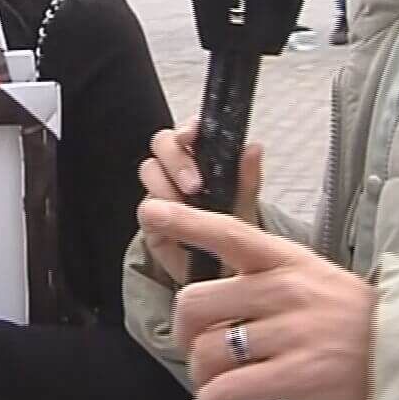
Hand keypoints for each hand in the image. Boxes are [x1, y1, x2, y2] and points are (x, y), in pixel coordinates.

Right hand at [138, 122, 262, 284]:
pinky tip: (175, 223)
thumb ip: (247, 177)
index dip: (188, 129)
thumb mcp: (245, 204)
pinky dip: (158, 211)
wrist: (220, 270)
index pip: (190, 131)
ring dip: (166, 185)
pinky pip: (145, 205)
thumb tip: (254, 148)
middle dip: (177, 160)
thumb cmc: (233, 232)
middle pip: (163, 144)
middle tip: (194, 184)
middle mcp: (178, 169)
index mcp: (202, 157)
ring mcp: (162, 191)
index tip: (192, 135)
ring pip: (150, 170)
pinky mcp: (151, 215)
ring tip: (186, 205)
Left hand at [138, 199, 376, 399]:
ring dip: (199, 370)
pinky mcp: (296, 376)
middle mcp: (283, 291)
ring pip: (209, 350)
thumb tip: (211, 290)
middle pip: (197, 302)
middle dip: (185, 329)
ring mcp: (290, 334)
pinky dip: (211, 399)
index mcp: (286, 259)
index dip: (184, 222)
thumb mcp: (312, 275)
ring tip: (212, 378)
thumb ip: (264, 275)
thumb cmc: (353, 317)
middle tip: (197, 343)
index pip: (228, 232)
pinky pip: (229, 389)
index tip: (150, 211)